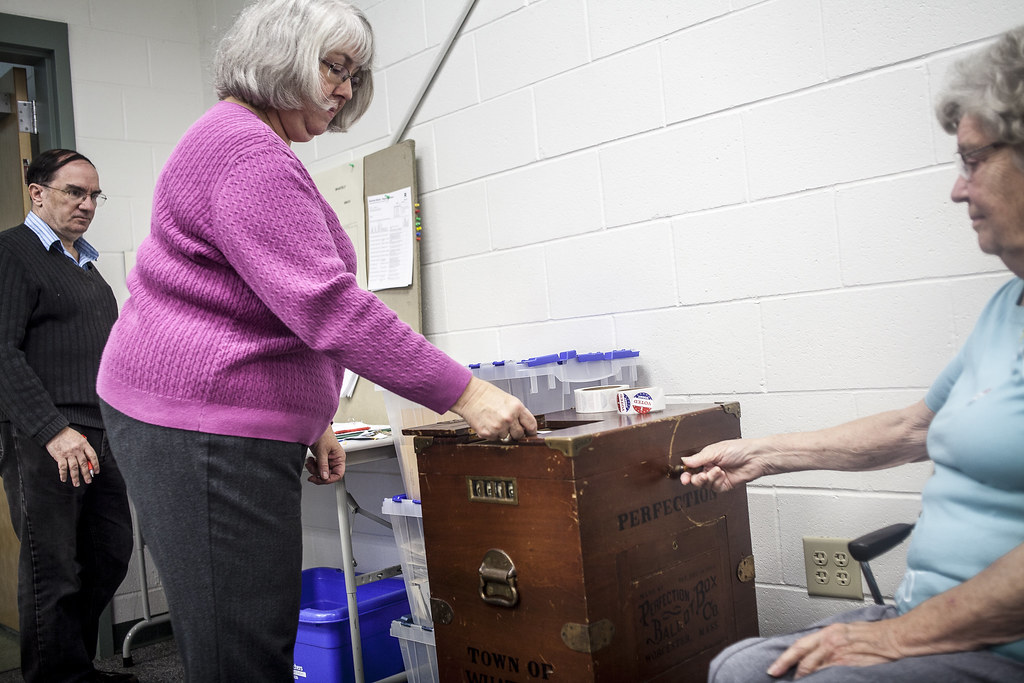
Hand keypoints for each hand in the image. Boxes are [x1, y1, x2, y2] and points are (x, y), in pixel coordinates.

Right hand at [45, 427, 97, 485]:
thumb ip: (84, 447)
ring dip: (75, 477)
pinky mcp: (60, 456)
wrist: (55, 431)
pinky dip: (63, 474)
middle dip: (86, 474)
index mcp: (84, 444)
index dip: (95, 465)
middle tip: (88, 481)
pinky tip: (64, 479)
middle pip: (84, 464)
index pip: (92, 456)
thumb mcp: (79, 438)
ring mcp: (68, 454)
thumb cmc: (68, 434)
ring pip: (74, 468)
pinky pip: (62, 467)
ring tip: (77, 484)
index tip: (96, 472)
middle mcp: (77, 450)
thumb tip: (87, 459)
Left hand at [306, 427, 345, 483]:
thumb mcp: (322, 451)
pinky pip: (317, 467)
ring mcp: (327, 459)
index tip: (321, 479)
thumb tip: (324, 477)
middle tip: (312, 471)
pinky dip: (312, 465)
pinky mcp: (321, 458)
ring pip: (321, 472)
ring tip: (310, 462)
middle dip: (318, 473)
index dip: (330, 479)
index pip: (338, 474)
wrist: (314, 426)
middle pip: (328, 474)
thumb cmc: (323, 434)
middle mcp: (334, 459)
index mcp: (339, 458)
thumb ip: (323, 465)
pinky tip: (310, 460)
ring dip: (314, 469)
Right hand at [450, 377, 537, 440]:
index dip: (531, 431)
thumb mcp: (508, 400)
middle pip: (520, 435)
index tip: (530, 433)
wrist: (469, 395)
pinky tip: (488, 423)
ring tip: (494, 420)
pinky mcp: (487, 433)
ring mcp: (498, 427)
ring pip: (506, 437)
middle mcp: (509, 418)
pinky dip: (492, 433)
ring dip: (502, 432)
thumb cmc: (487, 395)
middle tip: (508, 426)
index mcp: (517, 407)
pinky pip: (494, 438)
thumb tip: (524, 426)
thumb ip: (518, 413)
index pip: (531, 424)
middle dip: (516, 432)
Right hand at [679, 438, 765, 491]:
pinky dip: (717, 482)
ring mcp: (718, 477)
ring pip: (705, 485)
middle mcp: (711, 467)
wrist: (755, 458)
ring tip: (718, 470)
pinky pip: (715, 488)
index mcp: (706, 458)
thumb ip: (698, 458)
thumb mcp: (715, 451)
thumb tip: (684, 461)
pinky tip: (723, 475)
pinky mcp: (725, 485)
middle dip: (697, 479)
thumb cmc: (739, 449)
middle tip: (702, 476)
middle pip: (696, 479)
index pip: (691, 468)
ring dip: (710, 478)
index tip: (684, 478)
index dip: (686, 473)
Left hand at [768, 620, 903, 678]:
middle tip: (783, 679)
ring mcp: (840, 658)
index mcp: (828, 632)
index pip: (798, 646)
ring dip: (807, 679)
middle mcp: (830, 644)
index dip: (784, 659)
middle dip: (792, 673)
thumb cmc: (874, 634)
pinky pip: (831, 678)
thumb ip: (828, 640)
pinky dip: (824, 681)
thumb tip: (814, 651)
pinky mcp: (849, 669)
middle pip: (804, 662)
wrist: (894, 639)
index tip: (774, 669)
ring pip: (816, 672)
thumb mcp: (844, 630)